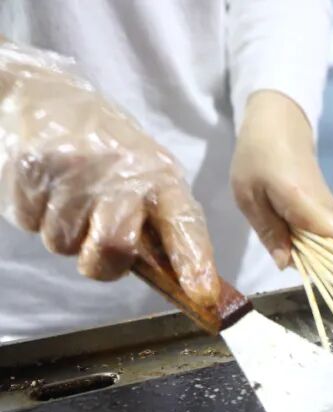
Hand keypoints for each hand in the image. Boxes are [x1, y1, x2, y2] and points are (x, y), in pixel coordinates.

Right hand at [0, 43, 219, 305]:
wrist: (42, 94)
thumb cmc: (105, 151)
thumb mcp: (146, 175)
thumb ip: (158, 224)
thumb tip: (177, 282)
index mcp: (161, 177)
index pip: (185, 224)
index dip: (194, 263)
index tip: (202, 294)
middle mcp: (122, 172)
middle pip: (114, 247)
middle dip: (102, 263)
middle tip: (97, 247)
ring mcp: (75, 169)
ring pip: (62, 244)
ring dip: (64, 233)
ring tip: (69, 196)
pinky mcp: (32, 167)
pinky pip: (28, 223)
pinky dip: (33, 214)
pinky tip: (45, 185)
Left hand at [231, 90, 332, 269]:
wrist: (279, 124)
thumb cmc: (257, 156)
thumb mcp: (247, 196)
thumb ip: (269, 232)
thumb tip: (286, 265)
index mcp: (303, 202)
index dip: (322, 261)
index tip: (297, 262)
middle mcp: (326, 207)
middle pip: (331, 248)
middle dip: (308, 256)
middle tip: (278, 241)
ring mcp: (330, 206)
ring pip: (327, 241)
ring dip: (305, 244)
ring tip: (278, 225)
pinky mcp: (329, 205)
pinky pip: (323, 230)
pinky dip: (306, 232)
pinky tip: (286, 218)